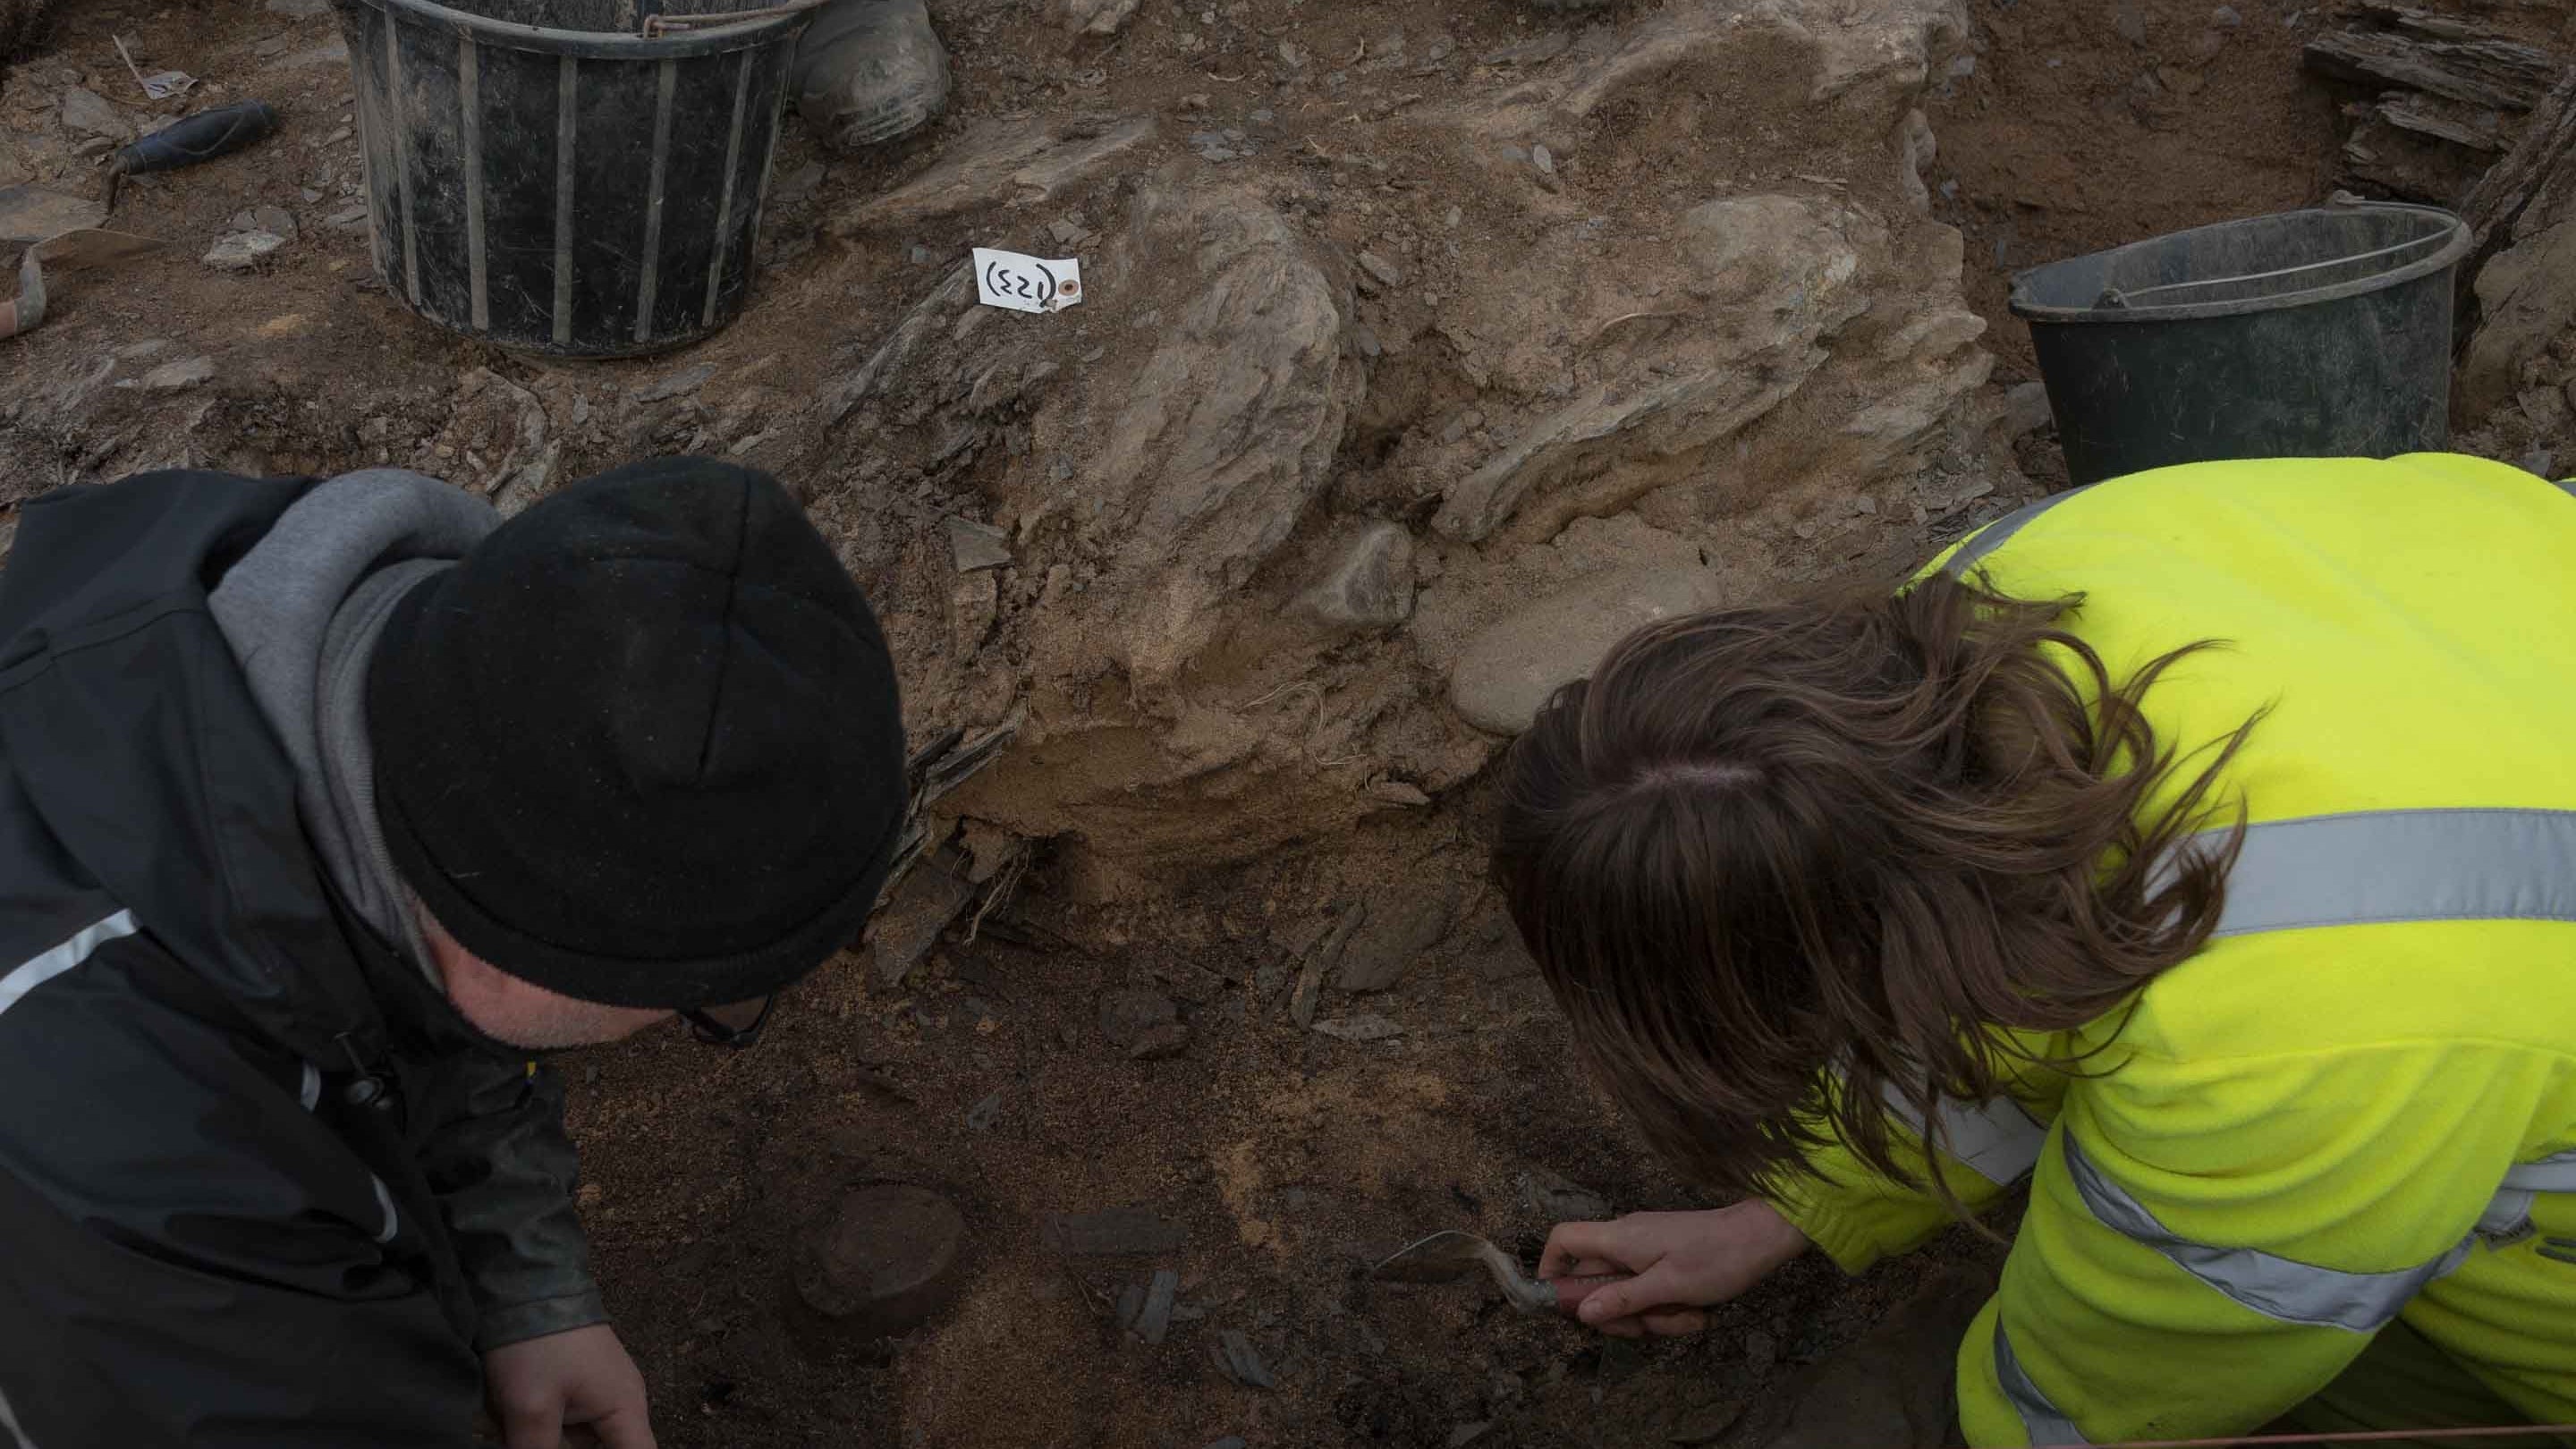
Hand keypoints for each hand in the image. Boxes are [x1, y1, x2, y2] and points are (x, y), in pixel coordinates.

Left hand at [483, 1323, 656, 1448]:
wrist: (522, 1282)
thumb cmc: (537, 1346)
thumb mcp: (532, 1409)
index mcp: (625, 1408)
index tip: (574, 1447)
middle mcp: (619, 1401)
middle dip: (557, 1444)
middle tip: (524, 1429)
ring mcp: (596, 1388)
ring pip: (570, 1435)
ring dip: (539, 1432)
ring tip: (508, 1414)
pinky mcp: (573, 1379)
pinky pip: (558, 1415)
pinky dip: (533, 1416)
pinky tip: (506, 1405)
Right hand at [1540, 1199, 1809, 1338]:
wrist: (1760, 1238)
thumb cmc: (1715, 1258)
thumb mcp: (1669, 1287)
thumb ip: (1623, 1299)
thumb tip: (1581, 1313)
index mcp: (1619, 1238)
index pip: (1563, 1239)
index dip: (1550, 1267)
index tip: (1561, 1303)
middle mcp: (1625, 1240)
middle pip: (1595, 1281)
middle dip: (1619, 1312)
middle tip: (1647, 1327)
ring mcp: (1644, 1249)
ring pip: (1626, 1292)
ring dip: (1650, 1315)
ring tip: (1684, 1318)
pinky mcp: (1663, 1258)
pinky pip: (1649, 1289)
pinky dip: (1666, 1306)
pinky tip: (1693, 1312)